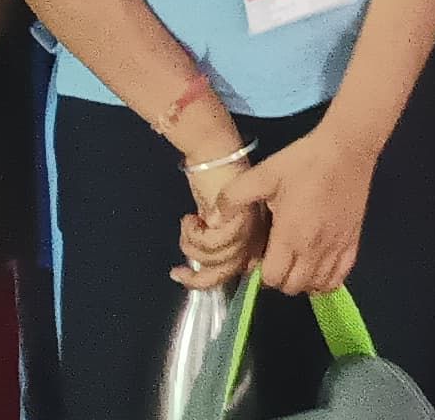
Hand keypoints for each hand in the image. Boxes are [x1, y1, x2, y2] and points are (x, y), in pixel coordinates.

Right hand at [177, 158, 256, 288]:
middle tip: (177, 272)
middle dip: (199, 277)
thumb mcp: (211, 218)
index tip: (183, 275)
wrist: (213, 154)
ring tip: (187, 226)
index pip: (235, 270)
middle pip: (228, 271)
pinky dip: (194, 235)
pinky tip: (189, 219)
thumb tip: (203, 269)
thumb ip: (214, 240)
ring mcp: (251, 227)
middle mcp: (256, 234)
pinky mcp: (241, 217)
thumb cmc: (212, 183)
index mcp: (253, 236)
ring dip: (194, 247)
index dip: (208, 280)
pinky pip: (214, 242)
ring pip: (219, 259)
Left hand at [236, 119, 381, 294]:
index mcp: (290, 236)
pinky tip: (318, 264)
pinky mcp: (353, 243)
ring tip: (295, 261)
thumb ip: (232, 197)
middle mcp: (314, 249)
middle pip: (293, 287)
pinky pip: (339, 278)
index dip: (261, 272)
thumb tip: (211, 220)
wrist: (347, 149)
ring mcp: (337, 248)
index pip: (272, 278)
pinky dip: (326, 279)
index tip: (260, 255)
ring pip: (317, 287)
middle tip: (276, 257)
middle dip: (279, 279)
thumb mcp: (262, 174)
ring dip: (302, 281)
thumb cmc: (304, 162)